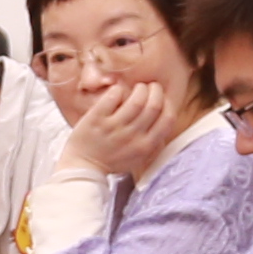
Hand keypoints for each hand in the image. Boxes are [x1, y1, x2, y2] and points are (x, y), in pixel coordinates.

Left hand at [60, 77, 184, 182]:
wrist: (84, 167)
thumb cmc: (113, 160)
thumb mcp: (140, 157)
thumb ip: (154, 141)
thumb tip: (164, 116)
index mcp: (146, 146)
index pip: (168, 118)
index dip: (168, 103)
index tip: (162, 98)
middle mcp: (132, 136)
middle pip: (154, 105)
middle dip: (156, 91)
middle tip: (151, 87)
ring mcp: (114, 127)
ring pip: (136, 99)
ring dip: (140, 88)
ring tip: (138, 88)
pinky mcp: (97, 118)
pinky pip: (113, 96)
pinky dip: (118, 90)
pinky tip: (118, 91)